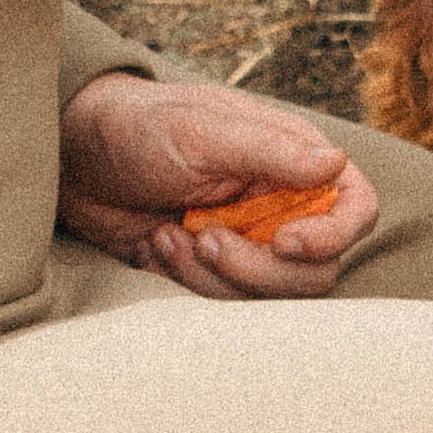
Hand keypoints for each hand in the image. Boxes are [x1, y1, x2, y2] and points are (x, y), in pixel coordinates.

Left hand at [59, 70, 379, 299]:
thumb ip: (271, 151)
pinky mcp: (210, 272)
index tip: (284, 242)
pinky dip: (188, 283)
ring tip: (170, 234)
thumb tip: (336, 164)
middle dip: (258, 269)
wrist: (76, 157)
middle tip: (207, 237)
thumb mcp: (204, 131)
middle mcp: (280, 205)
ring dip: (216, 276)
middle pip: (315, 270)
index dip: (334, 235)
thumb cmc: (143, 126)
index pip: (355, 207)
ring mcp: (246, 243)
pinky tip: (158, 245)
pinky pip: (222, 306)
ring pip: (269, 298)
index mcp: (293, 160)